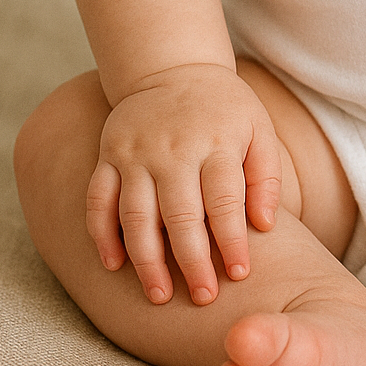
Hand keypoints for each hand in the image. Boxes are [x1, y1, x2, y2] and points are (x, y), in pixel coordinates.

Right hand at [85, 63, 281, 305]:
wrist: (172, 68)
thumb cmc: (223, 109)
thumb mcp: (258, 128)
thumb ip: (266, 176)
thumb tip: (266, 225)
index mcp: (215, 142)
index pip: (225, 200)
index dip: (232, 240)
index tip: (239, 274)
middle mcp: (173, 149)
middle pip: (180, 214)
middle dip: (192, 261)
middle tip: (203, 297)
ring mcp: (136, 153)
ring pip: (136, 215)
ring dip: (147, 260)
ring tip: (160, 295)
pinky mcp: (108, 155)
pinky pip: (98, 200)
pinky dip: (101, 234)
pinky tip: (113, 265)